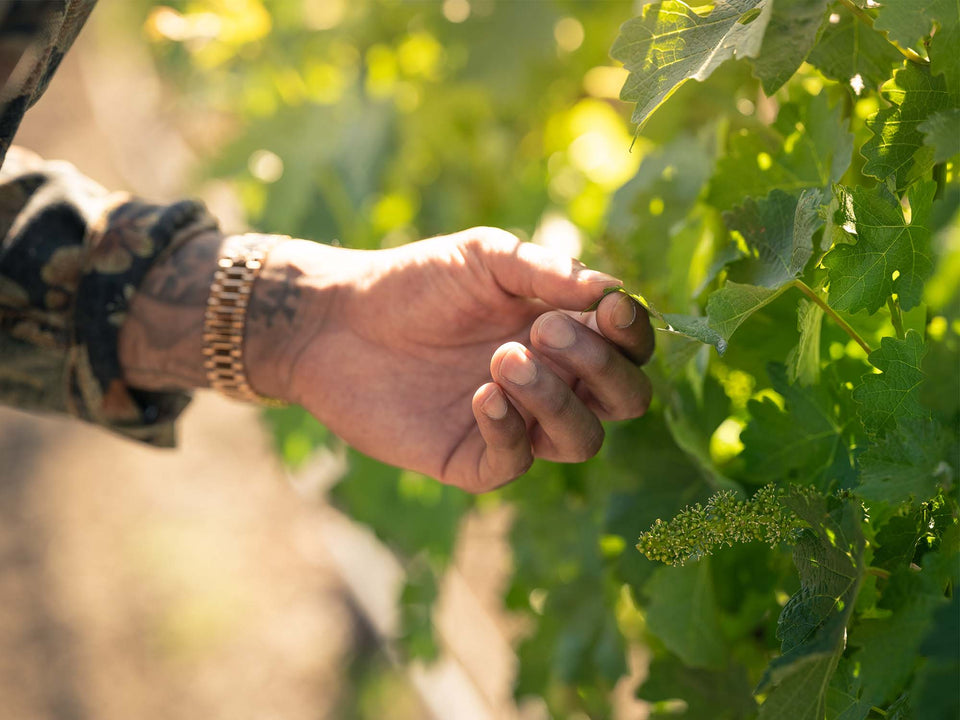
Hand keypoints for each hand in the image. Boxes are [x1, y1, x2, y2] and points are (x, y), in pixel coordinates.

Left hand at [120, 227, 653, 491]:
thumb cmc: (415, 281)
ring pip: (580, 439)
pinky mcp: (470, 459)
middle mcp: (551, 383)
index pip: (629, 348)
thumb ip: (547, 271)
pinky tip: (480, 395)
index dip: (633, 334)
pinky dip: (507, 429)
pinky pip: (515, 463)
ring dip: (555, 399)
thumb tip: (611, 292)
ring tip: (504, 359)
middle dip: (600, 367)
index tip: (608, 309)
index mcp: (564, 333)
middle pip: (622, 400)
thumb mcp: (484, 258)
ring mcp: (515, 425)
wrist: (338, 319)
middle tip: (544, 331)